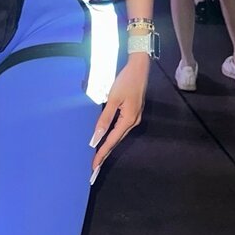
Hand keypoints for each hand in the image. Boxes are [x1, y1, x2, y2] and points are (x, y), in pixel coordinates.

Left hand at [89, 55, 148, 176]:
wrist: (139, 68)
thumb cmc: (125, 81)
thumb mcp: (113, 99)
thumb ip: (104, 119)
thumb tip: (96, 136)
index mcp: (128, 120)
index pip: (112, 141)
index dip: (102, 153)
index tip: (94, 165)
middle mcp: (133, 122)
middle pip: (117, 140)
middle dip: (106, 152)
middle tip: (95, 165)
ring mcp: (134, 117)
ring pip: (119, 135)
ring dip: (109, 144)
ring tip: (99, 154)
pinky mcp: (133, 112)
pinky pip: (121, 128)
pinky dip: (113, 135)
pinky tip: (108, 138)